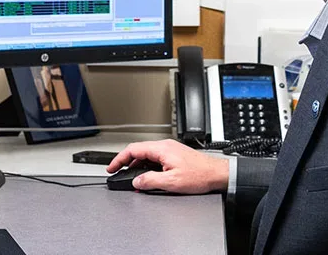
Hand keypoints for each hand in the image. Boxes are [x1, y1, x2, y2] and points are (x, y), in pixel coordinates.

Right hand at [107, 139, 229, 193]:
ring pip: (147, 155)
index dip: (119, 159)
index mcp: (162, 149)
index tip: (111, 167)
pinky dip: (147, 167)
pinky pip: (155, 158)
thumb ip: (150, 181)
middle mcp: (165, 146)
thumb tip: (136, 181)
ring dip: (138, 166)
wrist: (216, 174)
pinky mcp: (174, 155)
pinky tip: (148, 177)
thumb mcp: (171, 182)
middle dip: (126, 163)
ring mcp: (170, 150)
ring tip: (133, 179)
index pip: (133, 149)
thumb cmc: (200, 175)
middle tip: (118, 173)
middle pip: (138, 151)